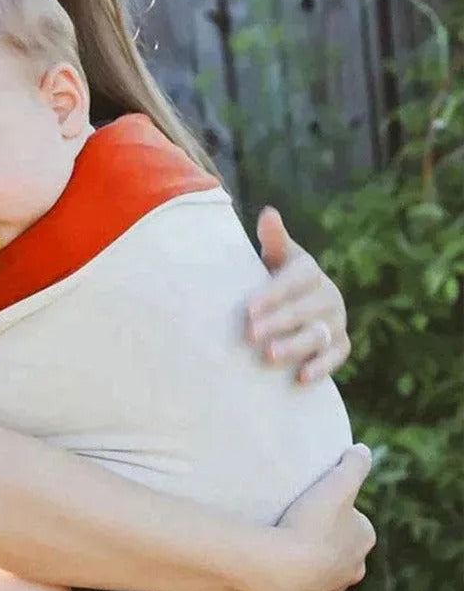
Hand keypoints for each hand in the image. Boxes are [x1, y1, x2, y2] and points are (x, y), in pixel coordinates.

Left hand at [247, 207, 350, 383]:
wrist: (300, 304)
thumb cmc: (277, 279)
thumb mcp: (275, 258)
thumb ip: (274, 241)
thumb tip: (268, 213)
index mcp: (309, 271)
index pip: (294, 281)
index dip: (272, 295)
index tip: (248, 309)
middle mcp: (327, 295)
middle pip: (304, 310)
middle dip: (277, 322)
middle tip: (250, 335)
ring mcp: (336, 321)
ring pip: (318, 334)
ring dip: (295, 346)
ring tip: (269, 356)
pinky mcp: (341, 344)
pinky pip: (336, 356)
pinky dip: (321, 366)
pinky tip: (301, 377)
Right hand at [274, 444, 375, 590]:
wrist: (282, 569)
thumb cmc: (313, 524)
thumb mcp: (337, 484)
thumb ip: (354, 465)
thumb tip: (363, 450)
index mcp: (363, 540)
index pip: (354, 520)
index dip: (335, 508)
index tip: (314, 501)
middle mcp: (353, 569)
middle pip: (340, 546)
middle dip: (323, 536)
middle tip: (297, 520)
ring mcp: (328, 589)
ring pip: (321, 568)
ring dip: (306, 557)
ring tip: (281, 541)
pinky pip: (299, 585)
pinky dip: (290, 575)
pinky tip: (273, 562)